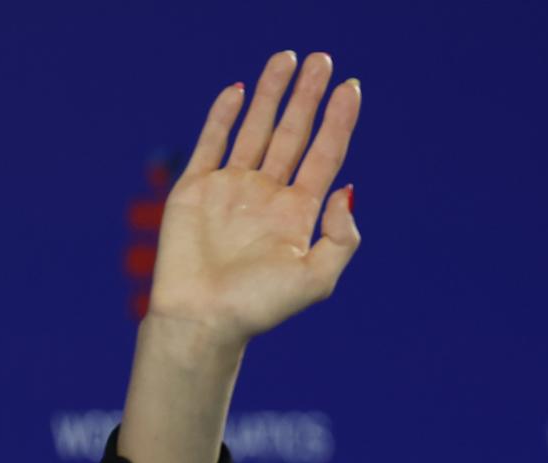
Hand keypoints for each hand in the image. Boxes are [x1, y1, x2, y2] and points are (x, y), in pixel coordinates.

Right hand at [149, 50, 361, 343]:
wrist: (203, 319)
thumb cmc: (259, 307)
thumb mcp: (316, 279)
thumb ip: (341, 238)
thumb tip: (347, 189)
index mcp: (298, 214)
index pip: (325, 155)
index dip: (339, 121)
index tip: (352, 88)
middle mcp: (267, 196)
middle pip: (293, 133)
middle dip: (307, 96)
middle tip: (322, 60)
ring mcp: (231, 189)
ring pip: (256, 129)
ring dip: (271, 94)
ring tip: (286, 59)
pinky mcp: (195, 188)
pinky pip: (212, 142)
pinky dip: (224, 115)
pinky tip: (240, 90)